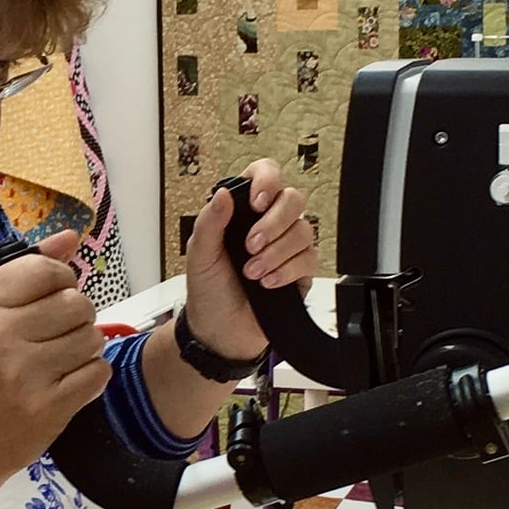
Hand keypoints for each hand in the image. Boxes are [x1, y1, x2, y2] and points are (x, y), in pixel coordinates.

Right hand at [0, 231, 108, 502]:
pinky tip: (67, 382)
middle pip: (76, 303)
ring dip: (85, 347)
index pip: (44, 270)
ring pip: (92, 337)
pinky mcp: (50, 408)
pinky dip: (90, 376)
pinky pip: (98, 373)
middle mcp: (0, 337)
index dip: (60, 280)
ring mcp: (26, 375)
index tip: (51, 298)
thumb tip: (70, 237)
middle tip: (57, 335)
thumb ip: (25, 273)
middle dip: (76, 317)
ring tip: (61, 359)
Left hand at [180, 160, 319, 362]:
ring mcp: (287, 247)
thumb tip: (223, 194)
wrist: (220, 332)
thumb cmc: (208, 291)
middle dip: (273, 222)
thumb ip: (210, 222)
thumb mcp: (199, 254)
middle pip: (293, 199)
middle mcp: (269, 224)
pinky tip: (267, 283)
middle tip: (250, 245)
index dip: (266, 181)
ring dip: (276, 252)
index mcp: (243, 212)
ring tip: (252, 273)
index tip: (255, 202)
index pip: (265, 175)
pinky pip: (309, 259)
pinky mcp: (300, 271)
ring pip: (304, 230)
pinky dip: (287, 270)